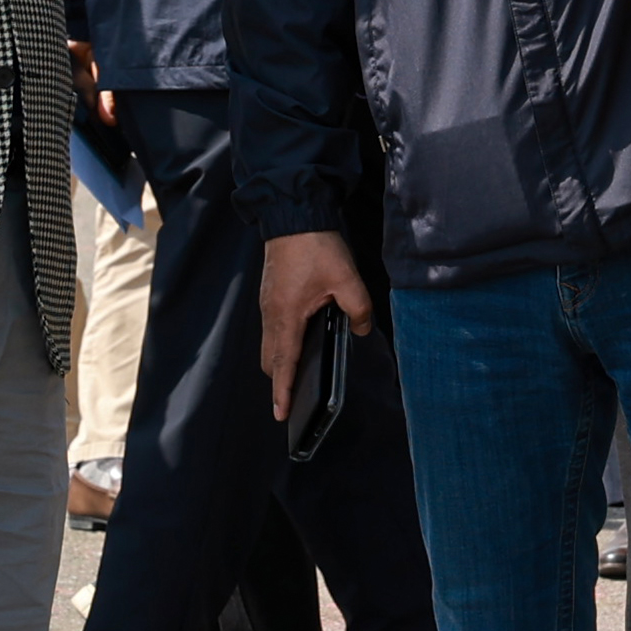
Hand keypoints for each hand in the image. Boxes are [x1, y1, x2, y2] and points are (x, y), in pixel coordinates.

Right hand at [254, 231, 373, 421]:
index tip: (281, 414)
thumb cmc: (315, 247)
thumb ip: (358, 309)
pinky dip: (282, 342)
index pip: (282, 364)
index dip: (283, 392)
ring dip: (281, 361)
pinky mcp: (271, 295)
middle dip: (280, 380)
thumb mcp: (347, 279)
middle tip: (295, 397)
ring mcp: (268, 305)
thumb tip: (361, 329)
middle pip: (270, 360)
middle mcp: (272, 315)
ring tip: (299, 372)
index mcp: (286, 316)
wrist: (293, 216)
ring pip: (270, 344)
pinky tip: (301, 338)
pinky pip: (273, 329)